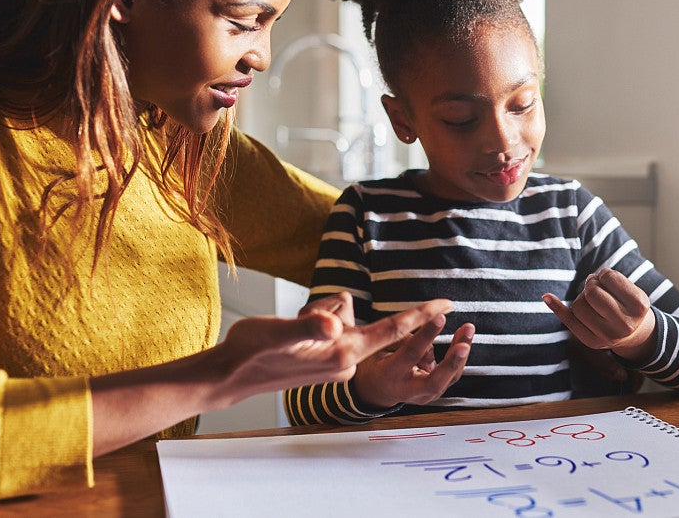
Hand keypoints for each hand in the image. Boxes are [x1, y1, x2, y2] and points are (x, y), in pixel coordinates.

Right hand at [207, 293, 455, 407]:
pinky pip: (330, 327)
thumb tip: (334, 323)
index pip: (390, 330)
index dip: (420, 315)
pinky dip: (312, 324)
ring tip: (288, 333)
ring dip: (316, 316)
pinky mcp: (324, 361)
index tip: (448, 302)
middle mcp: (345, 361)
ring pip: (340, 319)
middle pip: (356, 317)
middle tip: (299, 322)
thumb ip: (309, 327)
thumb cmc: (252, 353)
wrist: (230, 376)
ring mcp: (336, 363)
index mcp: (343, 354)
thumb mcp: (280, 332)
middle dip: (331, 310)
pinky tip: (288, 339)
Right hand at [352, 319, 474, 409]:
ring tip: (468, 329)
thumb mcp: (381, 347)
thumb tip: (431, 340)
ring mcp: (424, 396)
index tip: (440, 317)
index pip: (411, 354)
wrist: (377, 389)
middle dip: (451, 362)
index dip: (426, 335)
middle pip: (435, 382)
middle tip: (464, 345)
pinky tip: (464, 338)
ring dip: (462, 354)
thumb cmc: (379, 362)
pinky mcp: (435, 393)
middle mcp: (408, 391)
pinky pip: (452, 376)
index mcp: (390, 375)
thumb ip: (404, 341)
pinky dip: (460, 357)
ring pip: (449, 378)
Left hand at [542, 267, 656, 361]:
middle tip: (596, 287)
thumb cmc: (628, 305)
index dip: (603, 274)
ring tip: (594, 301)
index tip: (607, 279)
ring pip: (578, 305)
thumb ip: (609, 281)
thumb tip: (579, 284)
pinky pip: (569, 321)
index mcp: (639, 305)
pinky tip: (547, 297)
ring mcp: (608, 336)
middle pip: (592, 292)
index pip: (608, 277)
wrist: (635, 334)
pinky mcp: (593, 342)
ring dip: (582, 297)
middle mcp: (625, 324)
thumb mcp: (630, 290)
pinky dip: (557, 307)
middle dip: (590, 284)